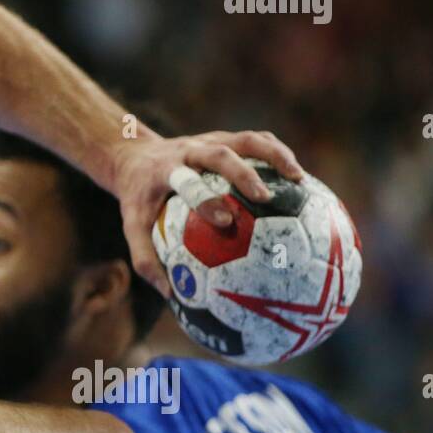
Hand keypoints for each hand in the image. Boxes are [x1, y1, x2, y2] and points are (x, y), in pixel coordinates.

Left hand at [112, 130, 303, 297]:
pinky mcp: (225, 138)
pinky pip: (257, 140)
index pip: (185, 180)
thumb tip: (170, 294)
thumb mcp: (132, 226)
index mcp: (164, 170)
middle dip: (243, 174)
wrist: (134, 156)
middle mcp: (189, 150)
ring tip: (299, 180)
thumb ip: (146, 259)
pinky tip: (299, 179)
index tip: (225, 222)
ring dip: (274, 156)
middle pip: (219, 153)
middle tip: (265, 199)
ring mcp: (209, 140)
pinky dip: (279, 154)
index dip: (205, 198)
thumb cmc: (139, 199)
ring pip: (245, 140)